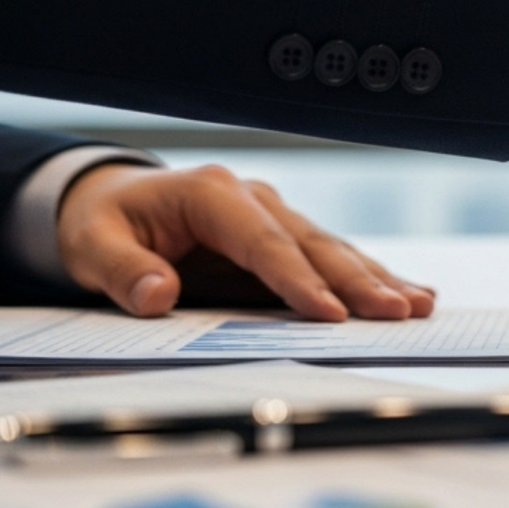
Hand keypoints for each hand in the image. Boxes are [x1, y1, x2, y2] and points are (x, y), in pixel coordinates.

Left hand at [57, 163, 434, 320]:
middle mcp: (253, 198)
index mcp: (211, 194)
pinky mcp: (284, 237)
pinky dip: (369, 277)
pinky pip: (330, 259)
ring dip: (376, 279)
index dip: (296, 279)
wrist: (109, 203)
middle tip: (395, 311)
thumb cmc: (103, 224)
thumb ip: (125, 270)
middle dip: (358, 281)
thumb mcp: (92, 245)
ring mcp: (274, 215)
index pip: (262, 241)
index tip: (327, 313)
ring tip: (416, 305)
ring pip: (332, 250)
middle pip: (312, 244)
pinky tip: (408, 291)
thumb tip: (158, 293)